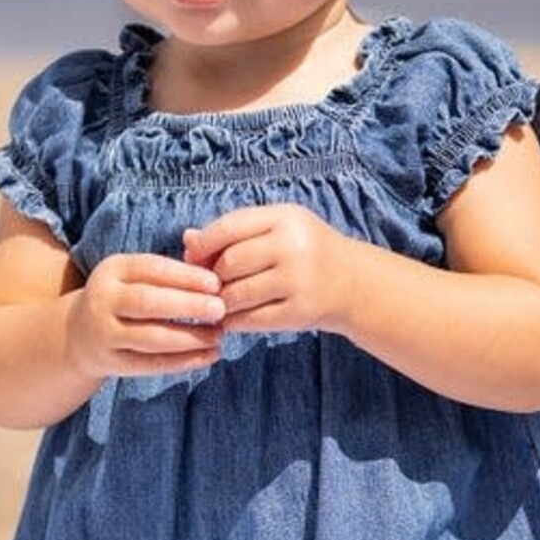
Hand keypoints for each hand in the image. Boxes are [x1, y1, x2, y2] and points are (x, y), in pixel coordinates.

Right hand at [67, 252, 225, 379]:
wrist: (80, 334)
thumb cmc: (124, 298)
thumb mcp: (134, 276)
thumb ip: (169, 272)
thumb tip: (215, 276)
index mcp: (112, 270)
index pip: (151, 269)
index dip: (186, 276)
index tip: (215, 284)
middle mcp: (103, 300)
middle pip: (148, 302)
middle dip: (188, 305)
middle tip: (220, 309)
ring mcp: (104, 333)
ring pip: (150, 338)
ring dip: (189, 338)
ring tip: (218, 336)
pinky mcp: (111, 362)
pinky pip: (151, 364)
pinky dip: (183, 362)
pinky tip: (209, 357)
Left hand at [183, 205, 356, 335]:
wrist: (352, 282)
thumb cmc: (304, 251)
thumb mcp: (277, 229)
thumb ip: (235, 231)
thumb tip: (187, 239)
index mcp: (284, 218)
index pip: (229, 228)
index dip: (203, 245)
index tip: (192, 258)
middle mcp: (292, 247)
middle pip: (228, 264)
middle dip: (211, 277)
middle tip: (209, 285)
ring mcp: (297, 281)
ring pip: (235, 295)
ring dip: (220, 302)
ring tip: (221, 302)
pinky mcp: (299, 312)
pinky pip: (250, 320)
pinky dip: (234, 321)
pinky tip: (234, 318)